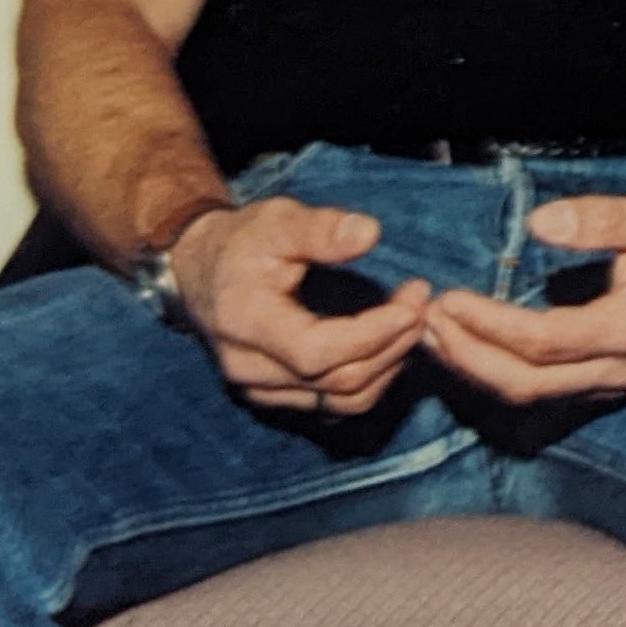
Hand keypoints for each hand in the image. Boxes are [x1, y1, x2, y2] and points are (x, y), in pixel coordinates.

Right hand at [170, 197, 431, 417]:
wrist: (203, 271)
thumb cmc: (243, 242)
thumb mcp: (276, 220)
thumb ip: (319, 228)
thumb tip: (369, 233)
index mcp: (244, 322)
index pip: (316, 351)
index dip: (371, 335)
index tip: (412, 305)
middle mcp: (247, 367)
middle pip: (337, 380)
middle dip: (392, 344)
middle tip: (423, 305)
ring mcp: (259, 389)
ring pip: (342, 401)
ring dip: (389, 365)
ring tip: (414, 323)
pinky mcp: (275, 397)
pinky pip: (335, 405)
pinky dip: (372, 379)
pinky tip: (391, 345)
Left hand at [420, 192, 625, 406]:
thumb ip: (602, 218)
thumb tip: (540, 222)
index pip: (546, 341)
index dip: (491, 325)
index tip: (450, 298)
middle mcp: (625, 368)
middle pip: (528, 382)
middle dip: (469, 355)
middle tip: (427, 320)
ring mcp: (616, 383)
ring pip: (530, 395)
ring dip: (476, 369)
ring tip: (434, 334)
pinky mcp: (604, 383)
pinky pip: (541, 393)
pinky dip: (497, 374)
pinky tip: (468, 348)